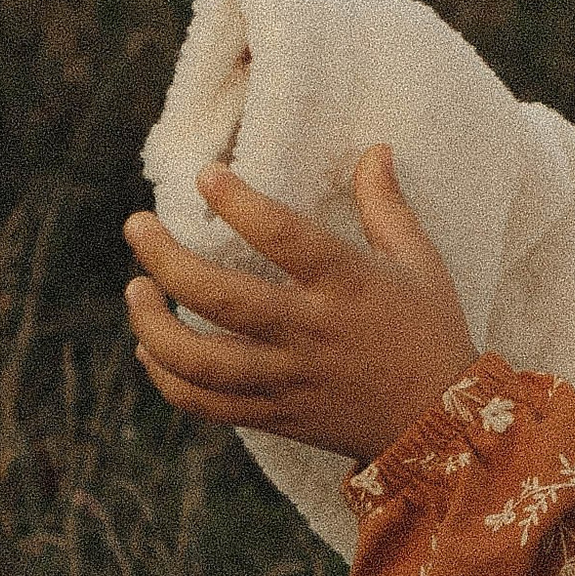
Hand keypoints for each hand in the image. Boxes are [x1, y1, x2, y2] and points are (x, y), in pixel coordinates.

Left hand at [123, 148, 476, 465]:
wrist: (438, 426)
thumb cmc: (429, 332)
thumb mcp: (419, 263)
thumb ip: (387, 206)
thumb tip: (374, 149)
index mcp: (348, 286)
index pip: (284, 237)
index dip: (239, 203)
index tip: (205, 175)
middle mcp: (311, 332)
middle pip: (221, 298)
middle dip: (166, 260)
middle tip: (137, 226)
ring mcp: (288, 379)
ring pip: (199, 360)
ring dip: (153, 324)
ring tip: (137, 289)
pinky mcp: (274, 415)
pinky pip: (204, 404)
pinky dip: (166, 378)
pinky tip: (150, 347)